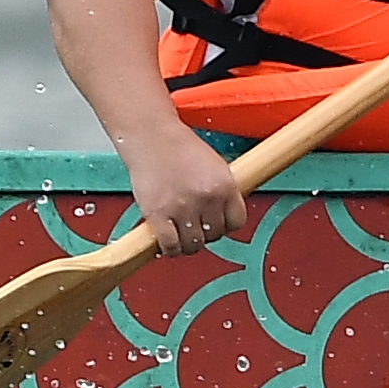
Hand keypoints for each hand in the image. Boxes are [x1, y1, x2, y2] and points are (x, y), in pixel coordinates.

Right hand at [114, 125, 251, 255]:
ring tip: (182, 239)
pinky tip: (168, 245)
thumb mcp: (215, 167)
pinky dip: (170, 250)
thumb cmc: (180, 148)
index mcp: (225, 186)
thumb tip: (225, 216)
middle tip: (195, 229)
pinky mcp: (157, 213)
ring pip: (194, 244)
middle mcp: (206, 198)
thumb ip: (222, 191)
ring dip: (188, 245)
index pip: (237, 222)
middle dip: (206, 234)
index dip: (226, 226)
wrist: (152, 138)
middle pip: (215, 234)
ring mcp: (182, 207)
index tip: (217, 226)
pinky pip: (170, 244)